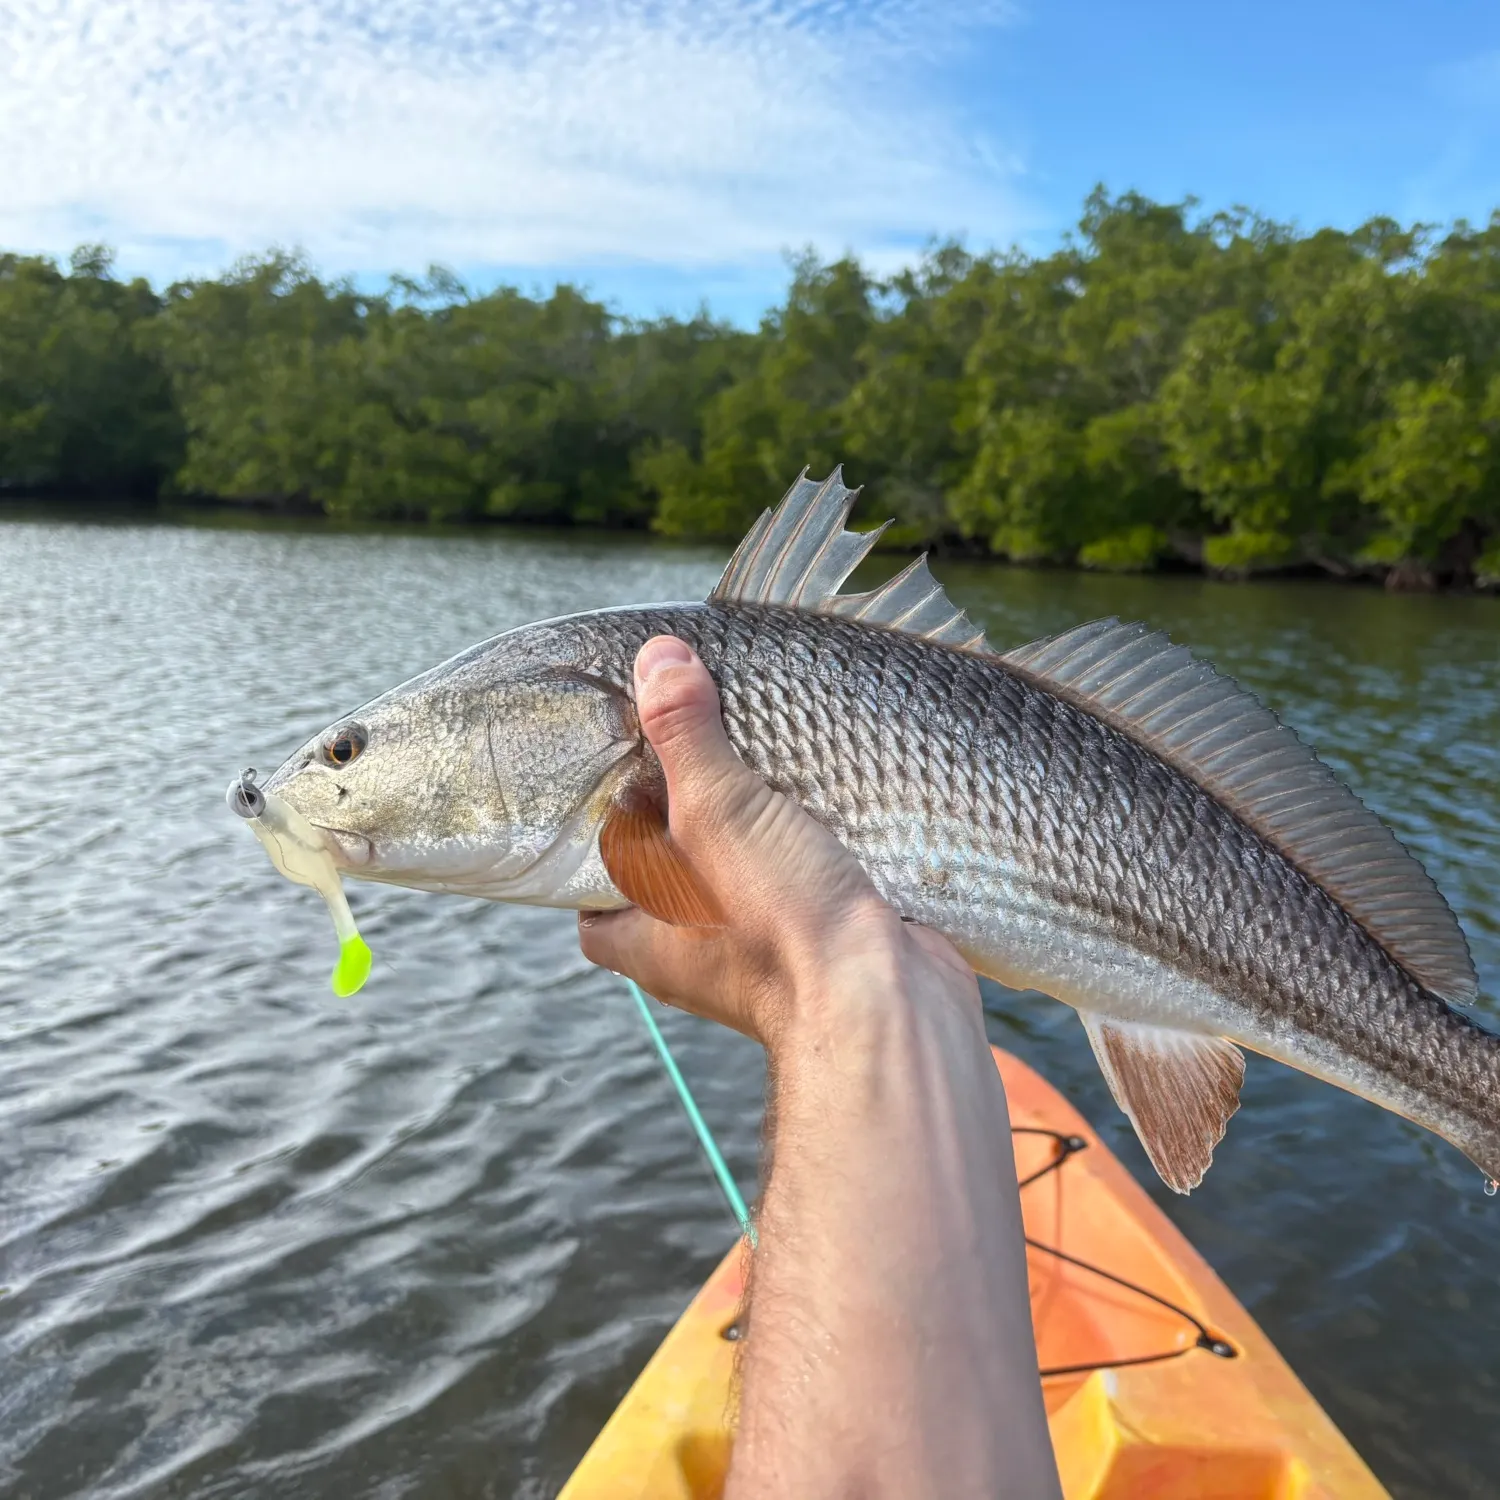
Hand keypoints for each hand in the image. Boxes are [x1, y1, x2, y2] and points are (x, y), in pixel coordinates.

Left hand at [577, 636, 979, 1051]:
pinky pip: (810, 875)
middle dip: (691, 815)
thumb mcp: (716, 815)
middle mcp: (699, 950)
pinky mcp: (829, 932)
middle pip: (675, 870)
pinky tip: (826, 784)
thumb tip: (655, 661)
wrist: (890, 1003)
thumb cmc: (779, 927)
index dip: (598, 850)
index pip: (594, 898)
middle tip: (698, 745)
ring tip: (763, 750)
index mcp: (647, 938)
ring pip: (748, 869)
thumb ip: (684, 738)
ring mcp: (768, 946)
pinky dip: (817, 836)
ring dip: (761, 820)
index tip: (616, 788)